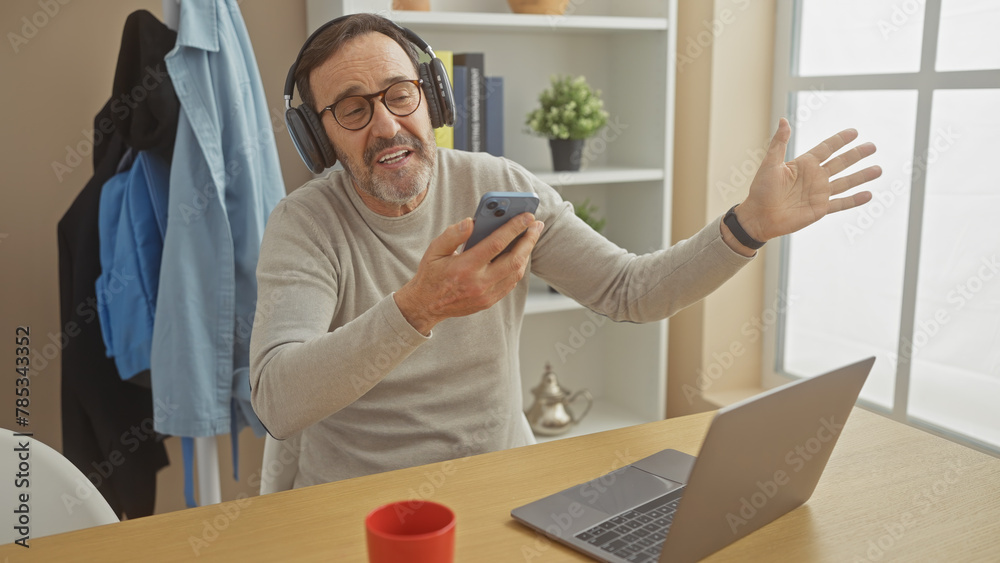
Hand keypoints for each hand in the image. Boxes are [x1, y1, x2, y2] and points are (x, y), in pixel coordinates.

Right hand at [394, 213, 543, 334]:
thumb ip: (453, 234)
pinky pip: (511, 282)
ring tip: (531, 236)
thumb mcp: (434, 250)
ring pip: (516, 272)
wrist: (426, 305)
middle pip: (514, 259)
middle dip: (529, 240)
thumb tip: (472, 221)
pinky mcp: (489, 301)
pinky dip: (518, 266)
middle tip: (536, 225)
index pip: (496, 244)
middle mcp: (479, 283)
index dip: (514, 228)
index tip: (527, 216)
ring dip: (526, 253)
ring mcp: (486, 294)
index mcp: (465, 267)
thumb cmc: (431, 273)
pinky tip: (520, 253)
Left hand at [735, 117, 881, 242]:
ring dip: (861, 176)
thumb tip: (784, 120)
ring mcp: (819, 193)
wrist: (758, 217)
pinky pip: (841, 203)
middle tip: (872, 146)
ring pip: (845, 182)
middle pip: (840, 163)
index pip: (826, 148)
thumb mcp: (769, 163)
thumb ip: (779, 143)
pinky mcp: (820, 209)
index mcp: (804, 164)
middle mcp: (815, 177)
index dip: (840, 140)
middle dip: (857, 155)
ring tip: (878, 169)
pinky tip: (868, 194)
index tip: (854, 132)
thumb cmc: (760, 190)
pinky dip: (854, 200)